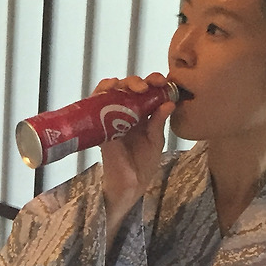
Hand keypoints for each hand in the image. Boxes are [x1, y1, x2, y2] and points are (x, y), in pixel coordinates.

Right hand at [97, 72, 174, 243]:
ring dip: (120, 83)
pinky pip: (96, 104)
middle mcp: (125, 112)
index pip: (145, 90)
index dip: (153, 81)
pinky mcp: (100, 125)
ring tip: (131, 87)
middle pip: (127, 87)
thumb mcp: (156, 140)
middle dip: (137, 81)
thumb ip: (159, 121)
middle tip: (147, 86)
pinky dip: (101, 93)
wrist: (130, 184)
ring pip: (111, 91)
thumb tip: (169, 103)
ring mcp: (111, 117)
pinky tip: (110, 89)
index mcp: (141, 114)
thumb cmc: (143, 164)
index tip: (163, 82)